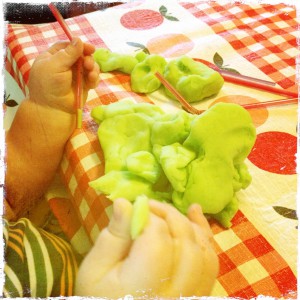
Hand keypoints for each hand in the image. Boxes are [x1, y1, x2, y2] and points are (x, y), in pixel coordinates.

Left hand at [28, 38, 99, 113]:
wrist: (53, 110)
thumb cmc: (49, 87)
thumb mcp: (54, 66)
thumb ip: (68, 53)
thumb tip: (79, 39)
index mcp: (53, 58)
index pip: (67, 46)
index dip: (78, 45)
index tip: (89, 48)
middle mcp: (65, 65)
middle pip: (81, 55)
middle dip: (87, 58)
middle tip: (88, 63)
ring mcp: (76, 76)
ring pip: (89, 65)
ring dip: (93, 67)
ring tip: (91, 73)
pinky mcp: (84, 85)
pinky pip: (93, 78)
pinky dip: (94, 77)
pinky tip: (92, 80)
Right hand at [75, 198, 218, 297]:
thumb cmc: (101, 297)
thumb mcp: (96, 268)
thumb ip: (114, 235)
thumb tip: (125, 203)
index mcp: (144, 286)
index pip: (158, 239)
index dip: (149, 217)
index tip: (135, 210)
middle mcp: (175, 293)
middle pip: (184, 241)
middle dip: (168, 215)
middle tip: (149, 207)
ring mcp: (191, 294)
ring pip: (202, 249)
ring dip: (186, 223)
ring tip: (165, 213)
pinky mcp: (198, 292)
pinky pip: (210, 261)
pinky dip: (203, 233)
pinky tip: (194, 212)